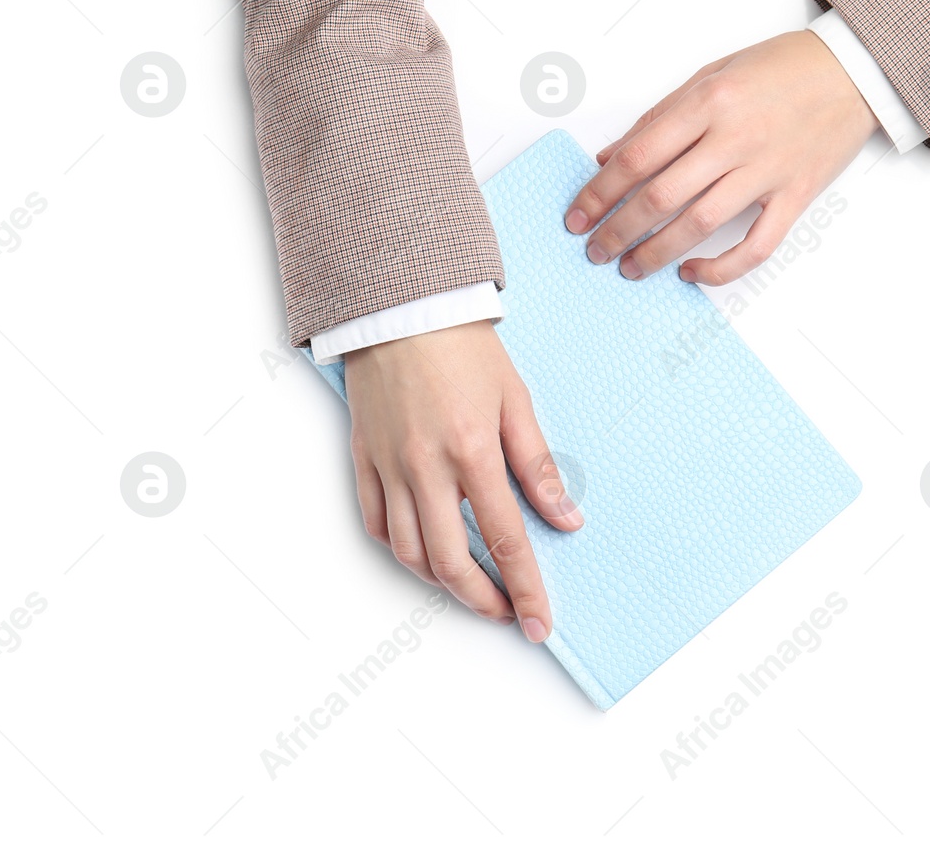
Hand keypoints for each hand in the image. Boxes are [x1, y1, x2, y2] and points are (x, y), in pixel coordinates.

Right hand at [343, 321, 581, 639]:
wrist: (404, 307)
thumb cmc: (465, 349)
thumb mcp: (516, 401)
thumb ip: (539, 467)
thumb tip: (567, 520)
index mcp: (472, 450)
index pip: (505, 538)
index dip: (525, 587)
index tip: (540, 621)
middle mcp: (425, 466)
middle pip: (451, 562)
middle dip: (483, 601)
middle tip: (508, 614)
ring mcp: (388, 466)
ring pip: (408, 552)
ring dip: (442, 583)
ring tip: (472, 588)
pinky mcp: (362, 459)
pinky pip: (375, 523)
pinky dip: (401, 549)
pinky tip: (426, 552)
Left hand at [565, 30, 876, 283]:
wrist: (852, 70)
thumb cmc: (781, 68)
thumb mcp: (711, 73)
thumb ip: (660, 117)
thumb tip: (612, 157)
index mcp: (709, 102)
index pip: (637, 157)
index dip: (600, 192)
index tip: (579, 216)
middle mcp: (735, 138)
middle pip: (661, 196)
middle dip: (619, 231)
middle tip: (595, 251)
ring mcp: (767, 171)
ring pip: (700, 224)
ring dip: (657, 253)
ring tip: (631, 268)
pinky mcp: (796, 196)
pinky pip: (756, 246)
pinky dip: (721, 268)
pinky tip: (693, 272)